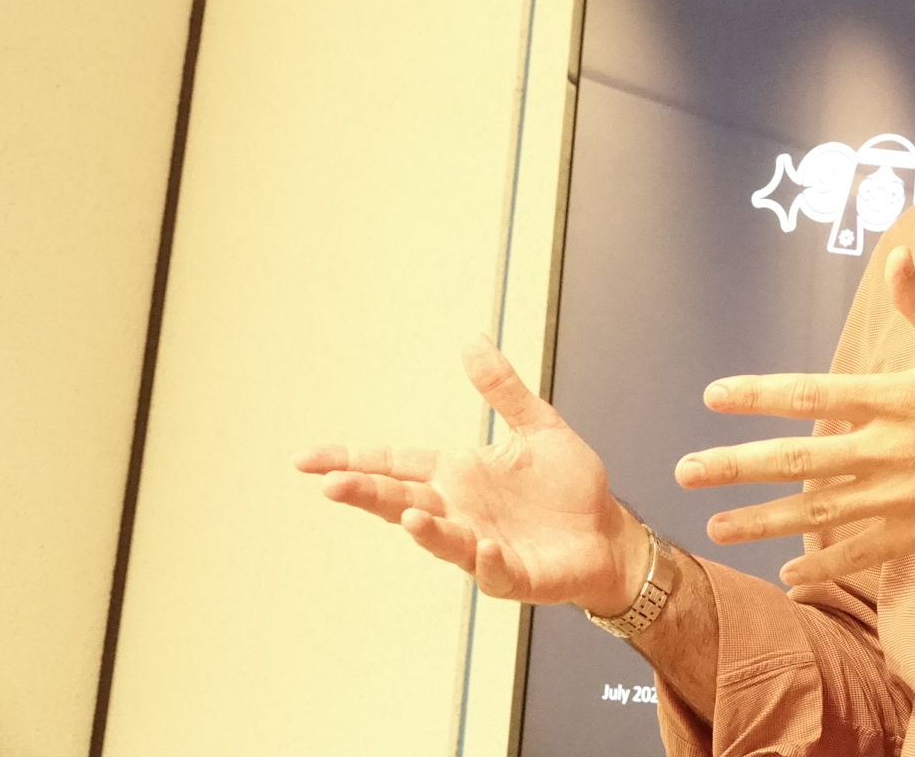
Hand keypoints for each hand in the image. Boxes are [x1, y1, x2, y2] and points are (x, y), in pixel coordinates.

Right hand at [293, 339, 643, 615]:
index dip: (353, 459)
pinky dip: (487, 559)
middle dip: (366, 493)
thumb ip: (503, 390)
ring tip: (408, 516)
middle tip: (329, 484)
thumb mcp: (537, 426)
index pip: (396, 464)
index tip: (306, 459)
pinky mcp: (512, 573)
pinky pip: (493, 569)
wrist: (608, 532)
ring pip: (442, 538)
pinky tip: (487, 547)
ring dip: (425, 530)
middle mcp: (459, 510)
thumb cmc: (567, 484)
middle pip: (402, 500)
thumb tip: (471, 340)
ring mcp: (482, 545)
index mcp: (458, 474)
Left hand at [677, 247, 914, 585]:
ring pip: (816, 513)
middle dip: (737, 466)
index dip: (758, 395)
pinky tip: (786, 575)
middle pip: (797, 459)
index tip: (714, 397)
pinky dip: (822, 565)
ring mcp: (899, 498)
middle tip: (686, 471)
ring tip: (715, 527)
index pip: (811, 394)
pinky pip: (858, 553)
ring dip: (762, 521)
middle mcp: (888, 450)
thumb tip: (899, 256)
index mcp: (897, 398)